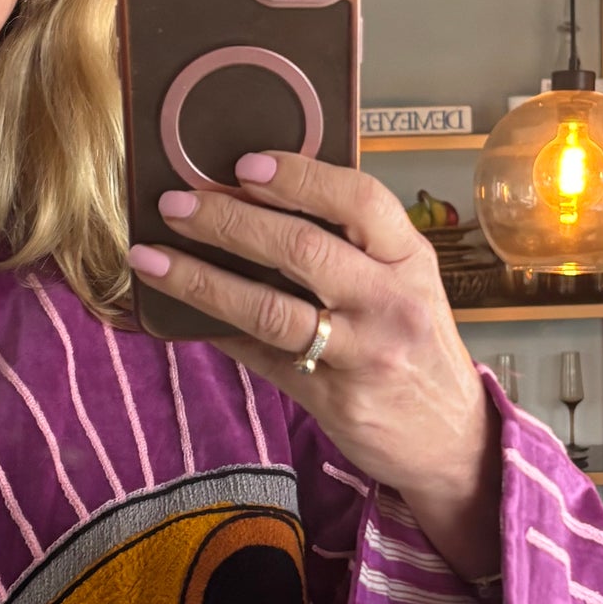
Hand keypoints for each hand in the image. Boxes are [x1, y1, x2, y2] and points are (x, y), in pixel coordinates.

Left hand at [127, 152, 501, 581]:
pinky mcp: (333, 398)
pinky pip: (261, 357)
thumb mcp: (406, 285)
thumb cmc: (417, 348)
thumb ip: (352, 247)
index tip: (243, 164)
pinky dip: (216, 331)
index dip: (299, 176)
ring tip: (151, 257)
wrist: (451, 439)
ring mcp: (363, 353)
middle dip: (228, 220)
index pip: (359, 199)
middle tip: (176, 204)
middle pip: (301, 248)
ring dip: (201, 278)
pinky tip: (178, 314)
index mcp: (410, 259)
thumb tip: (255, 201)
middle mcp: (391, 301)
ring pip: (270, 308)